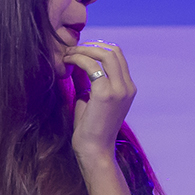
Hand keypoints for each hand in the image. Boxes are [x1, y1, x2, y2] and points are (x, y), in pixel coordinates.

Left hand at [63, 38, 136, 161]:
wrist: (94, 149)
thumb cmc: (90, 128)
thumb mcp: (91, 99)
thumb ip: (88, 81)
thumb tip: (77, 63)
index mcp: (127, 88)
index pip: (117, 56)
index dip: (98, 48)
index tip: (80, 50)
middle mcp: (127, 87)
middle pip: (114, 50)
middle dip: (91, 45)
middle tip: (71, 49)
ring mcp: (119, 89)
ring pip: (106, 54)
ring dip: (84, 49)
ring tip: (67, 54)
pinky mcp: (106, 93)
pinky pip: (92, 65)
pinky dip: (78, 59)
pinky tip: (66, 62)